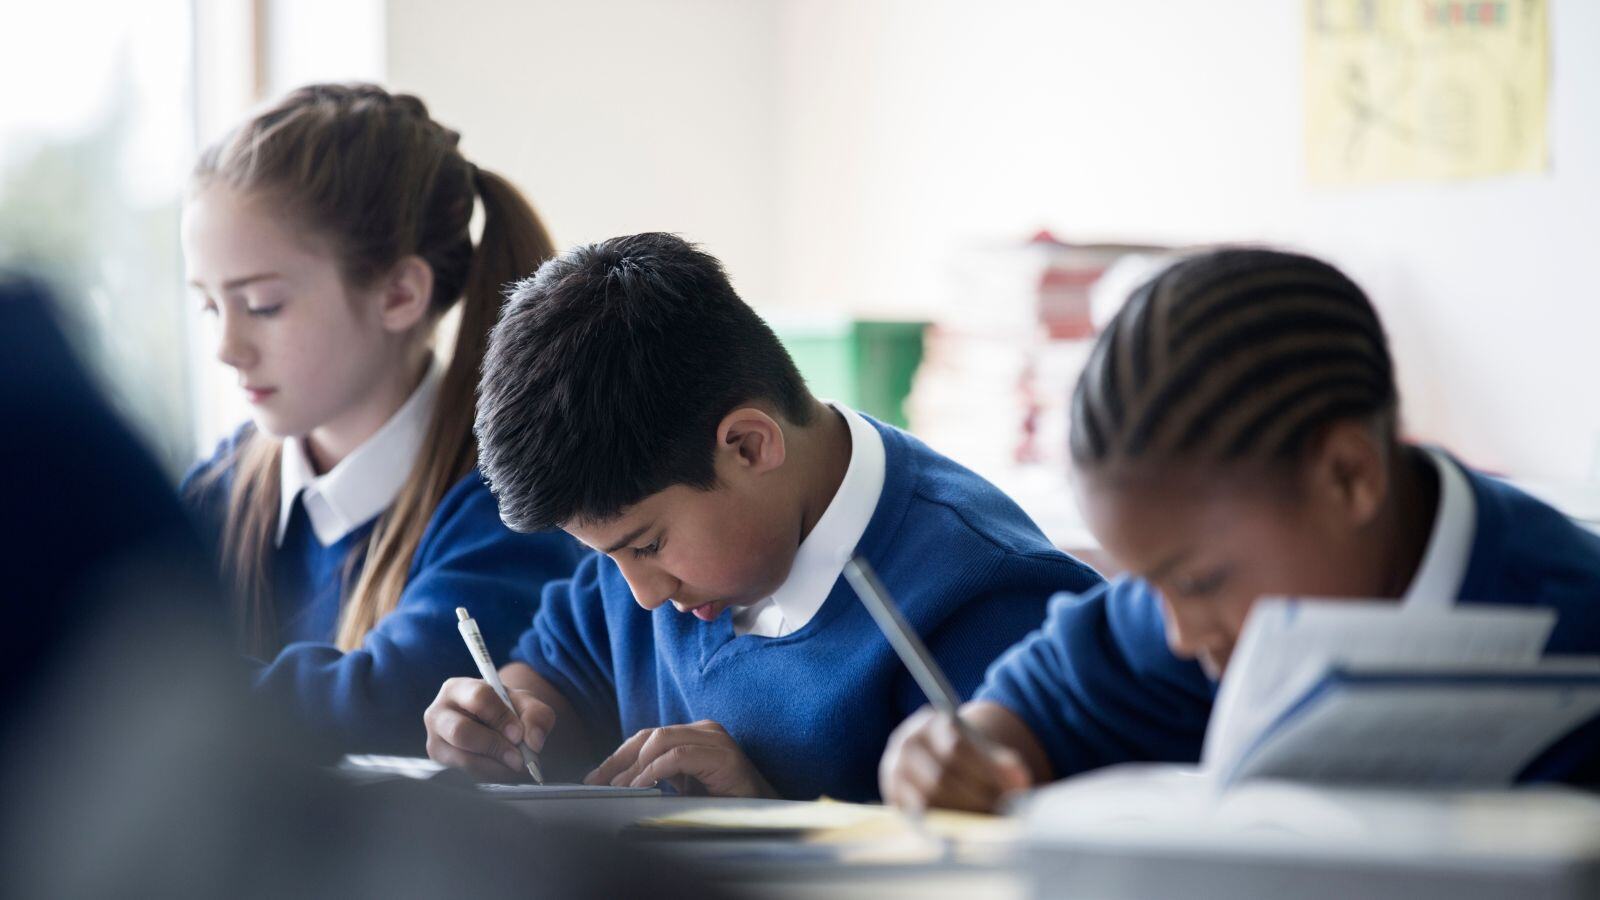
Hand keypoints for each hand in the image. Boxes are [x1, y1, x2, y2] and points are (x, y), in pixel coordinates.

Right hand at [423, 676, 554, 781]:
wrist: (492, 725)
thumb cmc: (504, 711)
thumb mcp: (525, 704)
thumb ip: (537, 715)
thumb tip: (534, 741)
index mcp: (458, 688)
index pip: (479, 698)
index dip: (501, 717)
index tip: (519, 734)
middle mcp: (438, 714)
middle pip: (461, 732)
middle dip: (494, 746)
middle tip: (519, 757)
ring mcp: (435, 741)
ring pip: (463, 759)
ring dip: (495, 766)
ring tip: (515, 764)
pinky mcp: (440, 764)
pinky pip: (465, 776)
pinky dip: (489, 775)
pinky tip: (502, 769)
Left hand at [584, 720, 776, 797]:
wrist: (764, 814)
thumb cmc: (726, 802)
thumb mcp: (686, 785)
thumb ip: (663, 775)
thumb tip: (623, 781)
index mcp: (695, 734)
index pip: (648, 736)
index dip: (619, 755)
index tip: (596, 776)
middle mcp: (705, 730)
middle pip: (649, 735)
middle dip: (619, 759)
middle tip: (597, 781)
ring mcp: (715, 739)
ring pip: (661, 740)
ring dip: (634, 767)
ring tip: (619, 788)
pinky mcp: (722, 755)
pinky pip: (678, 756)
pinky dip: (654, 771)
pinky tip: (642, 786)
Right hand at [880, 706, 1031, 812]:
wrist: (934, 757)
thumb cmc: (965, 754)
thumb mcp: (983, 748)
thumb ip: (1003, 761)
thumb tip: (1020, 782)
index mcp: (930, 721)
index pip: (956, 747)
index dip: (986, 771)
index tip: (1011, 790)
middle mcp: (906, 742)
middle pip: (941, 776)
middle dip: (977, 798)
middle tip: (1002, 811)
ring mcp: (894, 769)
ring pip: (928, 798)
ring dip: (962, 813)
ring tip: (988, 820)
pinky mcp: (893, 796)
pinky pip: (917, 815)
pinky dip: (944, 823)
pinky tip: (966, 827)